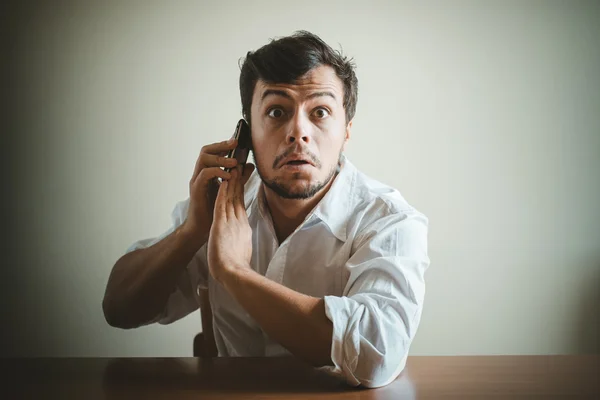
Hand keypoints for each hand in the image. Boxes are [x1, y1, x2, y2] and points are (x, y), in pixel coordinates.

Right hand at [181, 138, 253, 246]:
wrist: (202, 229)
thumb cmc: (214, 210)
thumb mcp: (229, 190)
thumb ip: (238, 177)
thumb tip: (249, 164)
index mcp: (207, 172)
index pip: (213, 152)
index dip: (224, 145)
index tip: (238, 141)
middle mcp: (200, 174)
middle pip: (206, 150)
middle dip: (221, 145)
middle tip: (235, 144)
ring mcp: (196, 180)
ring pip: (203, 159)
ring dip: (220, 158)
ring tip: (234, 162)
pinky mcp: (196, 189)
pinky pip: (204, 174)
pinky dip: (217, 172)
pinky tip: (228, 176)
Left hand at [207, 165, 253, 283]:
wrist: (234, 273)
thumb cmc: (236, 267)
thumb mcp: (242, 249)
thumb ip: (242, 242)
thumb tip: (244, 243)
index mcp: (243, 226)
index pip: (241, 203)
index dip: (241, 189)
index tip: (241, 177)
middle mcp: (238, 221)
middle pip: (238, 197)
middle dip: (238, 180)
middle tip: (239, 165)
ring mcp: (231, 222)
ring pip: (231, 197)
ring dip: (231, 181)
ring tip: (232, 167)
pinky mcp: (221, 224)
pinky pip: (222, 204)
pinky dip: (223, 192)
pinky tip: (223, 181)